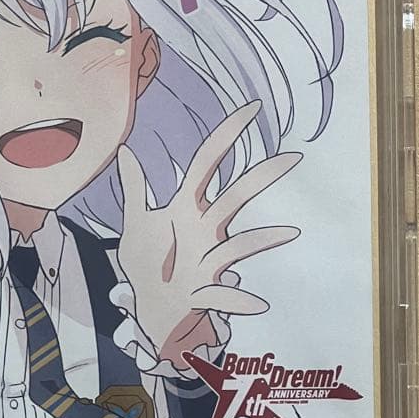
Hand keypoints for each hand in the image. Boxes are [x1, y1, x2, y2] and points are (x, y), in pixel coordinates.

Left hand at [117, 100, 300, 370]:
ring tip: (291, 233)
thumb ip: (133, 187)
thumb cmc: (149, 263)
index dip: (228, 135)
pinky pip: (226, 295)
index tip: (252, 109)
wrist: (151, 308)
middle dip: (262, 178)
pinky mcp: (205, 290)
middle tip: (293, 159)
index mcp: (187, 207)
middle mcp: (205, 229)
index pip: (208, 162)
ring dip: (264, 240)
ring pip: (241, 245)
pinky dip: (240, 300)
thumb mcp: (136, 222)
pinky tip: (259, 304)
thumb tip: (125, 149)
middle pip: (235, 197)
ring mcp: (209, 259)